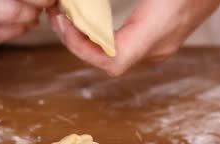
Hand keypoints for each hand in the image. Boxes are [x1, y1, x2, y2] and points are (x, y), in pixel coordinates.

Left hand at [48, 0, 219, 75]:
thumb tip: (77, 0)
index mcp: (158, 28)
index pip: (112, 62)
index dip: (83, 50)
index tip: (65, 25)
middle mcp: (159, 46)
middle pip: (108, 62)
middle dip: (77, 42)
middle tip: (57, 17)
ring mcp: (162, 45)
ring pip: (115, 57)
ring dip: (88, 42)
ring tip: (67, 18)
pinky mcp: (162, 39)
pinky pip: (125, 48)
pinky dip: (102, 38)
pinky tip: (90, 20)